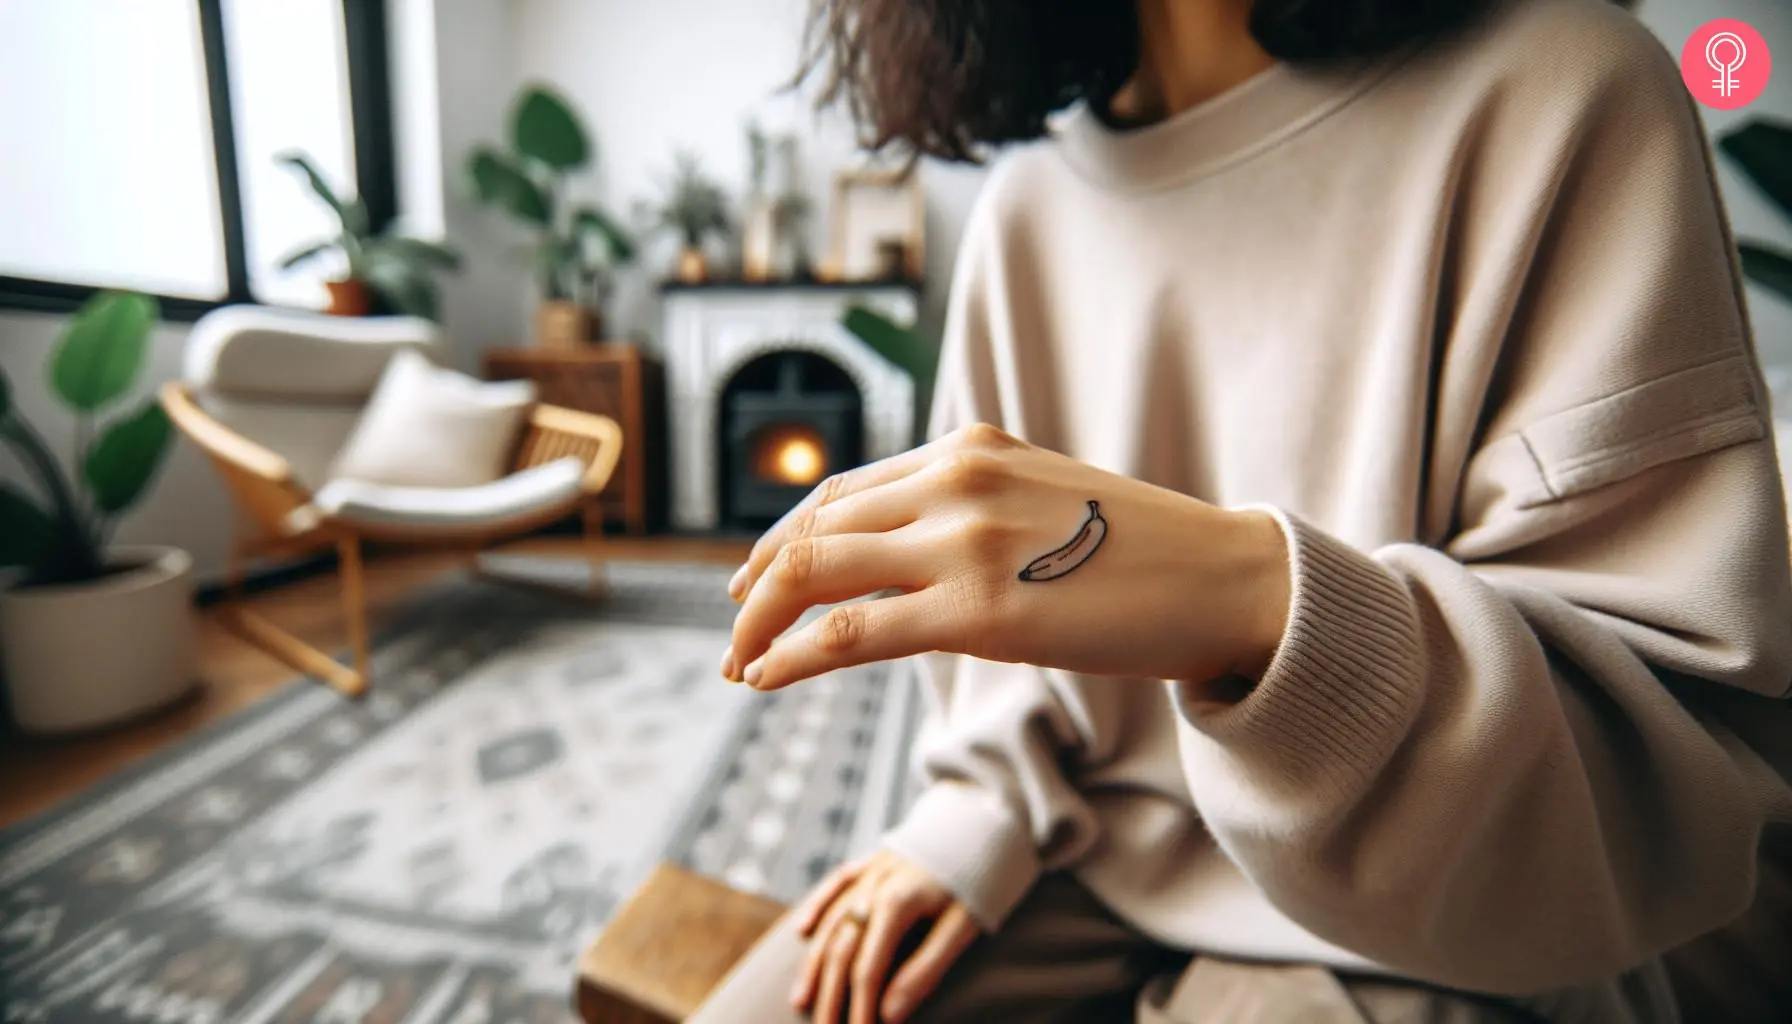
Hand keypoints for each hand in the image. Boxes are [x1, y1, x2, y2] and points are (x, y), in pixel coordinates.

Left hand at [721, 423, 1290, 691]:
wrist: (1228, 578)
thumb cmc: (1144, 553)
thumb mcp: (1043, 503)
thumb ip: (975, 512)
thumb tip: (916, 560)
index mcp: (969, 449)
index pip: (842, 491)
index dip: (782, 540)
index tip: (753, 582)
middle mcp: (956, 479)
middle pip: (814, 526)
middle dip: (757, 584)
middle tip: (734, 633)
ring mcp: (966, 540)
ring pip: (817, 571)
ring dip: (759, 621)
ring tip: (740, 665)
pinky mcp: (981, 609)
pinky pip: (852, 631)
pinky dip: (791, 655)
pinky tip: (764, 678)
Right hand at [791, 850, 980, 1023]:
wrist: (987, 819)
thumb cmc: (980, 879)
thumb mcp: (962, 928)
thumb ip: (925, 970)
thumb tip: (890, 1015)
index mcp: (896, 904)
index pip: (867, 968)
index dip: (859, 1009)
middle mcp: (873, 886)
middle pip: (841, 950)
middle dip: (830, 996)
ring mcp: (870, 871)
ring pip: (830, 921)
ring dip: (814, 963)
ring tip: (800, 999)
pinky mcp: (873, 860)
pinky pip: (835, 884)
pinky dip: (817, 907)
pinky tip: (802, 931)